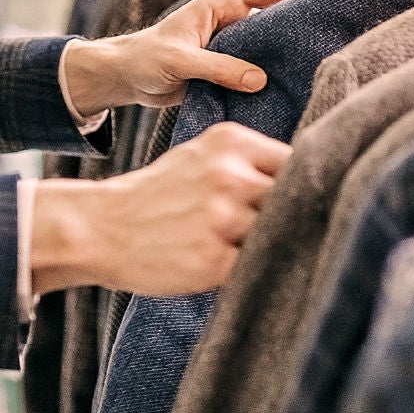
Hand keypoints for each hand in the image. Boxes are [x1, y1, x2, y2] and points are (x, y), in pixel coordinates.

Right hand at [29, 123, 291, 295]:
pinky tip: (233, 266)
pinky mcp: (212, 261)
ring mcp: (221, 219)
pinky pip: (256, 267)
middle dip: (290, 216)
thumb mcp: (202, 157)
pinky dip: (253, 271)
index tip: (298, 201)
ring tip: (244, 248)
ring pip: (277, 234)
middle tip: (285, 229)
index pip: (297, 162)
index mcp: (231, 141)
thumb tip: (312, 182)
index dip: (302, 185)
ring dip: (270, 246)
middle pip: (294, 199)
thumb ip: (250, 163)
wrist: (100, 228)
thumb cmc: (160, 195)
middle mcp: (229, 175)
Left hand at [61, 0, 323, 114]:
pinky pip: (258, 67)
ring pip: (270, 43)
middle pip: (277, 15)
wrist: (125, 78)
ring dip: (291, 50)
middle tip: (338, 29)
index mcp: (221, 5)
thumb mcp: (181, 62)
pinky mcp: (228, 67)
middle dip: (304, 19)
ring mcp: (232, 44)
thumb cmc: (146, 59)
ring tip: (324, 58)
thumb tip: (260, 79)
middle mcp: (231, 20)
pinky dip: (275, 74)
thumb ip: (218, 68)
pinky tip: (295, 86)